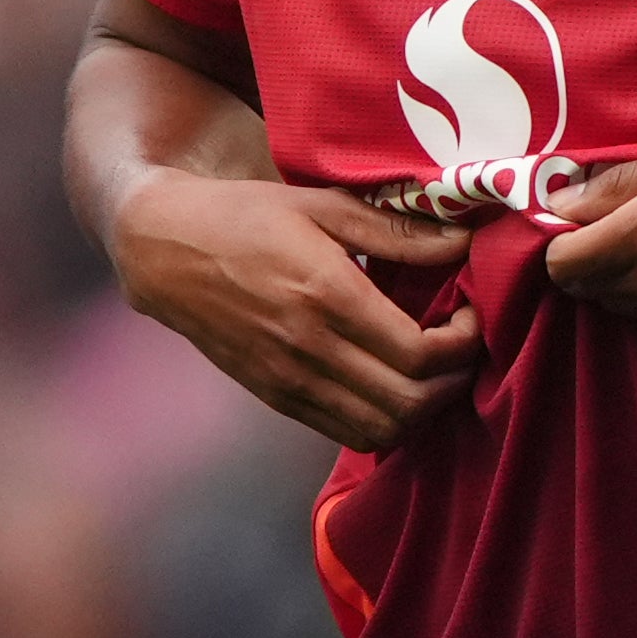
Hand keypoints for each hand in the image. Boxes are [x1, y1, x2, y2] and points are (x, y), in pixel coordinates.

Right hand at [111, 171, 485, 450]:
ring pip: (382, 431)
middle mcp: (310, 349)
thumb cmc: (246, 216)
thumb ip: (396, 230)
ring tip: (433, 370)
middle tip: (462, 347)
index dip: (464, 343)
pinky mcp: (277, 398)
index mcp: (327, 296)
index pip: (421, 353)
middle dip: (454, 381)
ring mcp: (291, 381)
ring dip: (423, 409)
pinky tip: (393, 384)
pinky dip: (385, 421)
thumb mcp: (321, 204)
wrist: (166, 252)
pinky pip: (347, 433)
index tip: (470, 315)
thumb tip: (464, 241)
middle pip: (411, 403)